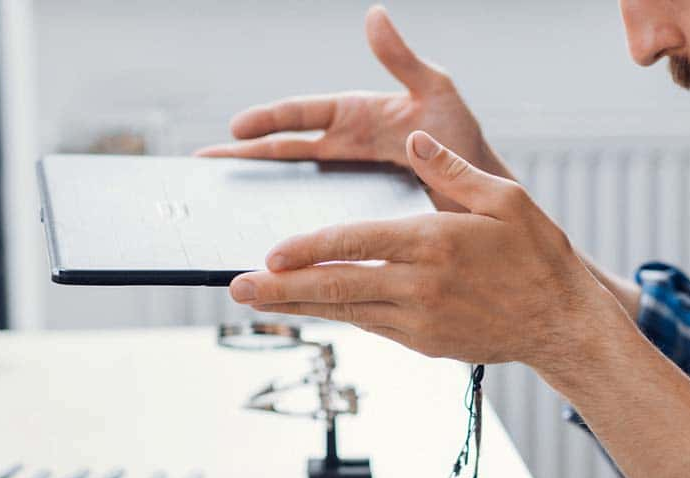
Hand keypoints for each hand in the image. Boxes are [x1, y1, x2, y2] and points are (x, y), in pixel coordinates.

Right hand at [194, 6, 512, 208]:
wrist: (484, 196)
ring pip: (293, 185)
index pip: (302, 115)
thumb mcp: (436, 91)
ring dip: (259, 190)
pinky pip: (317, 216)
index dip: (269, 120)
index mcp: (356, 115)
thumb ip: (402, 59)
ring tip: (222, 201)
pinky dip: (292, 224)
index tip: (235, 128)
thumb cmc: (464, 140)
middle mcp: (346, 147)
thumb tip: (375, 14)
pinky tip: (271, 242)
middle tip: (204, 166)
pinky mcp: (357, 213)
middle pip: (285, 151)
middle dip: (244, 156)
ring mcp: (349, 182)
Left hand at [229, 131, 618, 370]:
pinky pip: (371, 326)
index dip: (309, 248)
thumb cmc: (538, 257)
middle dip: (281, 288)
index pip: (357, 243)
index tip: (271, 253)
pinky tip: (314, 309)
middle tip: (237, 288)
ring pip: (346, 311)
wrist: (561, 323)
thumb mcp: (504, 199)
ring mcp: (419, 320)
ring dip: (299, 306)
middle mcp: (420, 286)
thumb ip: (450, 170)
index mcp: (435, 243)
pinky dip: (338, 316)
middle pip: (336, 286)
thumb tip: (410, 139)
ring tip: (257, 301)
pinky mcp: (423, 341)